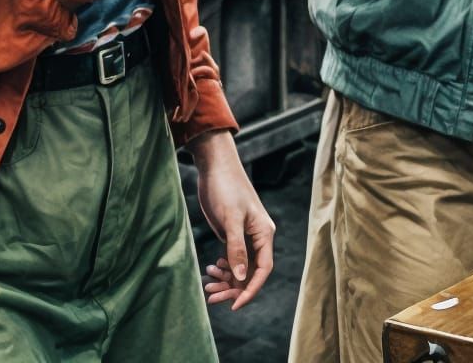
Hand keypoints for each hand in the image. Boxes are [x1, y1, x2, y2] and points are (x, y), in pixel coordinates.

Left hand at [195, 131, 275, 310]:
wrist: (215, 167)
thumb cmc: (226, 188)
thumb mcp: (231, 218)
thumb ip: (236, 248)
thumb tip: (241, 276)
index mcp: (264, 233)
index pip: (263, 269)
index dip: (251, 289)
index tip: (235, 304)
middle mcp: (257, 237)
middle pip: (250, 272)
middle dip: (233, 287)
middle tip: (213, 298)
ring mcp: (244, 237)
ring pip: (240, 268)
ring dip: (225, 280)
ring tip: (208, 287)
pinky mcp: (232, 234)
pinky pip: (231, 259)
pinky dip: (221, 269)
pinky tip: (210, 271)